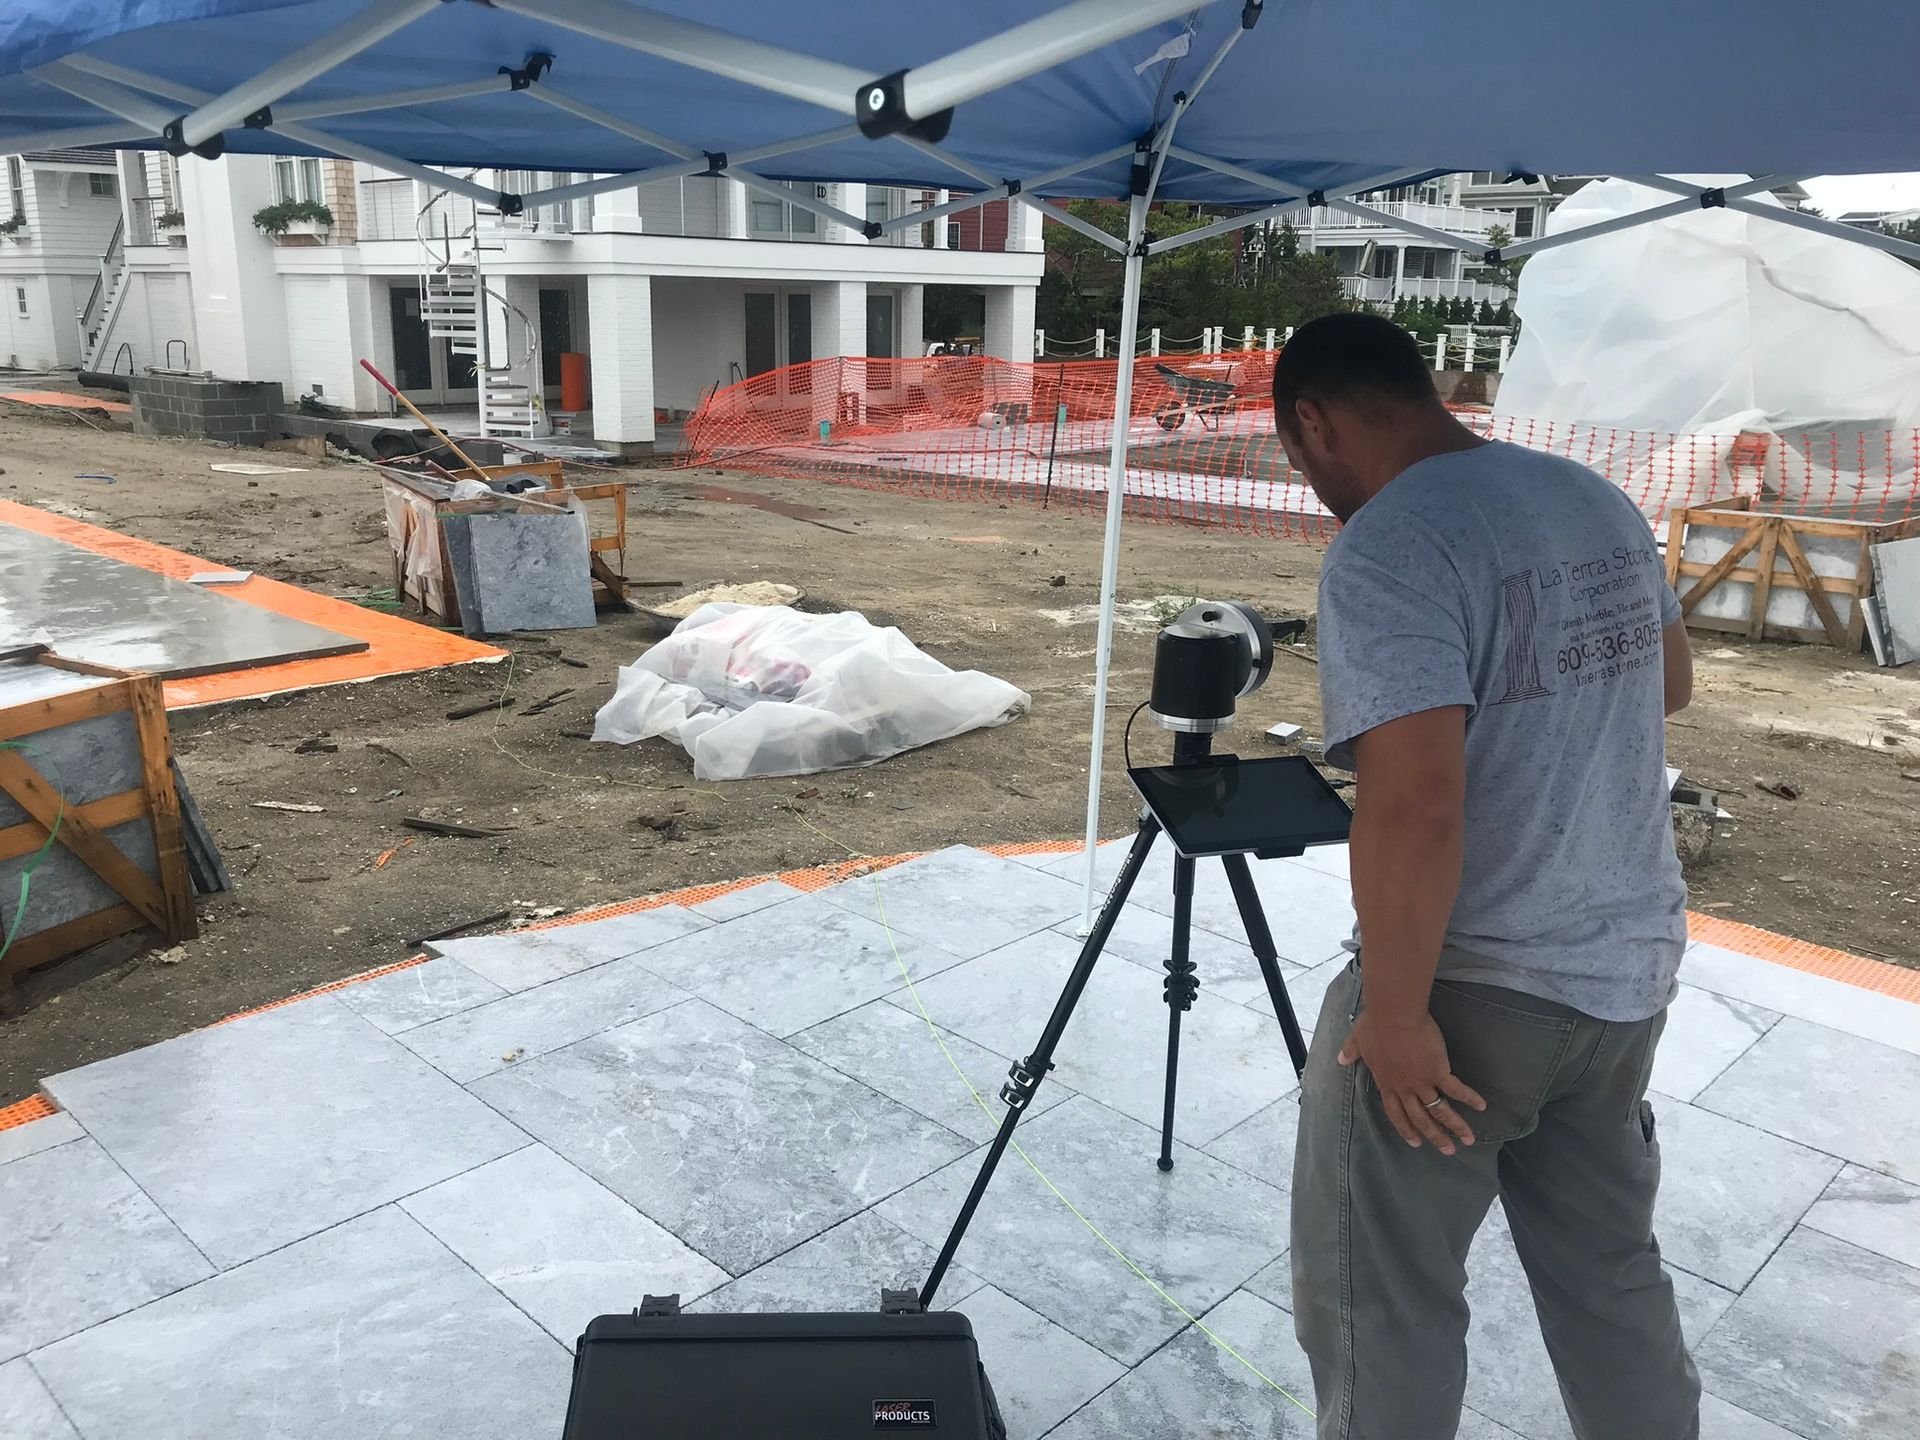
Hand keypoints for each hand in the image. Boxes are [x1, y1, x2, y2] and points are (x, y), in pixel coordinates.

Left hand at [1339, 1009, 1486, 1155]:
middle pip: (1421, 1119)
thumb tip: (1341, 1059)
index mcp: (1386, 1082)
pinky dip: (1470, 1098)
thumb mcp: (1358, 1039)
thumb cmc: (1375, 1025)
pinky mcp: (1438, 1071)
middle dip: (1435, 1136)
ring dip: (1455, 1126)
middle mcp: (1404, 1088)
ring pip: (1440, 1110)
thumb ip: (1351, 1052)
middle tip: (1447, 1151)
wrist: (1393, 1015)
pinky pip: (1456, 1090)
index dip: (1406, 1128)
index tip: (1415, 1142)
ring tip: (1468, 1140)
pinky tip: (1481, 1106)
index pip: (1396, 1113)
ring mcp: (1422, 1082)